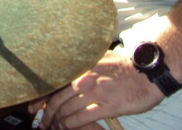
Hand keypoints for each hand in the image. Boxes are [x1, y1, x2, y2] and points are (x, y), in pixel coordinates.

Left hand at [30, 50, 164, 128]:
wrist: (149, 72)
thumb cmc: (125, 66)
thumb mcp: (100, 58)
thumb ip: (82, 67)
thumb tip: (66, 76)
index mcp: (81, 65)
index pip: (54, 82)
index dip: (40, 97)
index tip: (32, 107)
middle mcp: (85, 78)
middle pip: (57, 99)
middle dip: (46, 114)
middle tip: (43, 123)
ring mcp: (96, 92)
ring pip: (67, 110)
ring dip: (57, 122)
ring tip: (54, 128)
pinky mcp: (108, 106)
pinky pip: (82, 118)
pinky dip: (70, 126)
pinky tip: (66, 129)